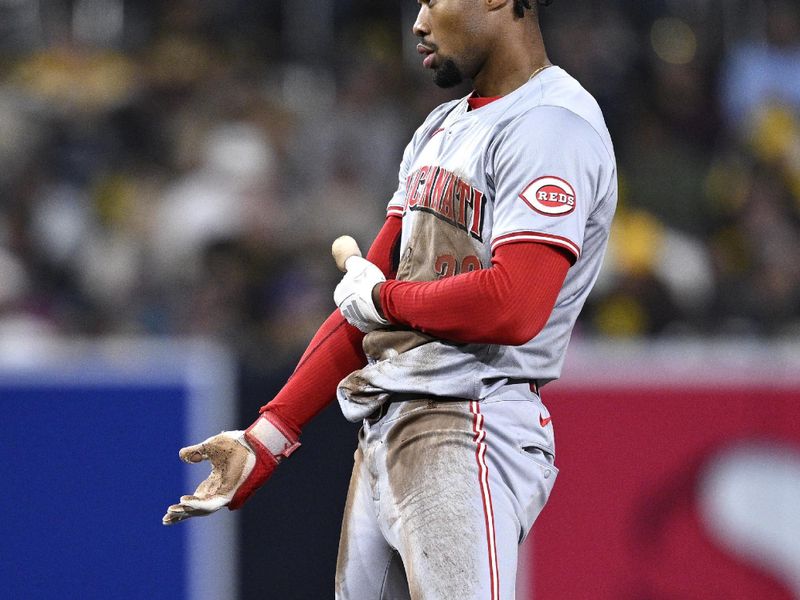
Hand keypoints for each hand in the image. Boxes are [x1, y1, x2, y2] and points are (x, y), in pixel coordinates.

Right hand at [162, 412, 299, 524]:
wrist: (253, 442)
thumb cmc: (236, 443)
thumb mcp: (209, 447)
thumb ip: (196, 452)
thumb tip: (182, 456)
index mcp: (214, 482)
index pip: (196, 499)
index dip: (182, 506)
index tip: (167, 512)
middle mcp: (219, 490)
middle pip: (197, 508)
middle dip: (182, 514)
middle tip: (166, 519)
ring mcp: (226, 492)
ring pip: (204, 508)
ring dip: (188, 511)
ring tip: (173, 511)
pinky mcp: (231, 492)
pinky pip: (213, 503)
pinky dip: (198, 504)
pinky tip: (185, 503)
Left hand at [334, 255, 388, 331]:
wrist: (381, 299)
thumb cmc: (368, 281)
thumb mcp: (358, 265)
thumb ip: (350, 261)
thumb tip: (346, 255)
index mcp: (339, 295)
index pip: (347, 288)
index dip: (358, 284)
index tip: (367, 282)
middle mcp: (343, 310)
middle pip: (354, 300)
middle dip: (362, 296)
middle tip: (374, 290)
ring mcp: (354, 320)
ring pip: (361, 311)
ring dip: (368, 307)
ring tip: (378, 300)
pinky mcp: (365, 327)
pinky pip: (369, 320)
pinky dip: (374, 315)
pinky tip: (380, 309)